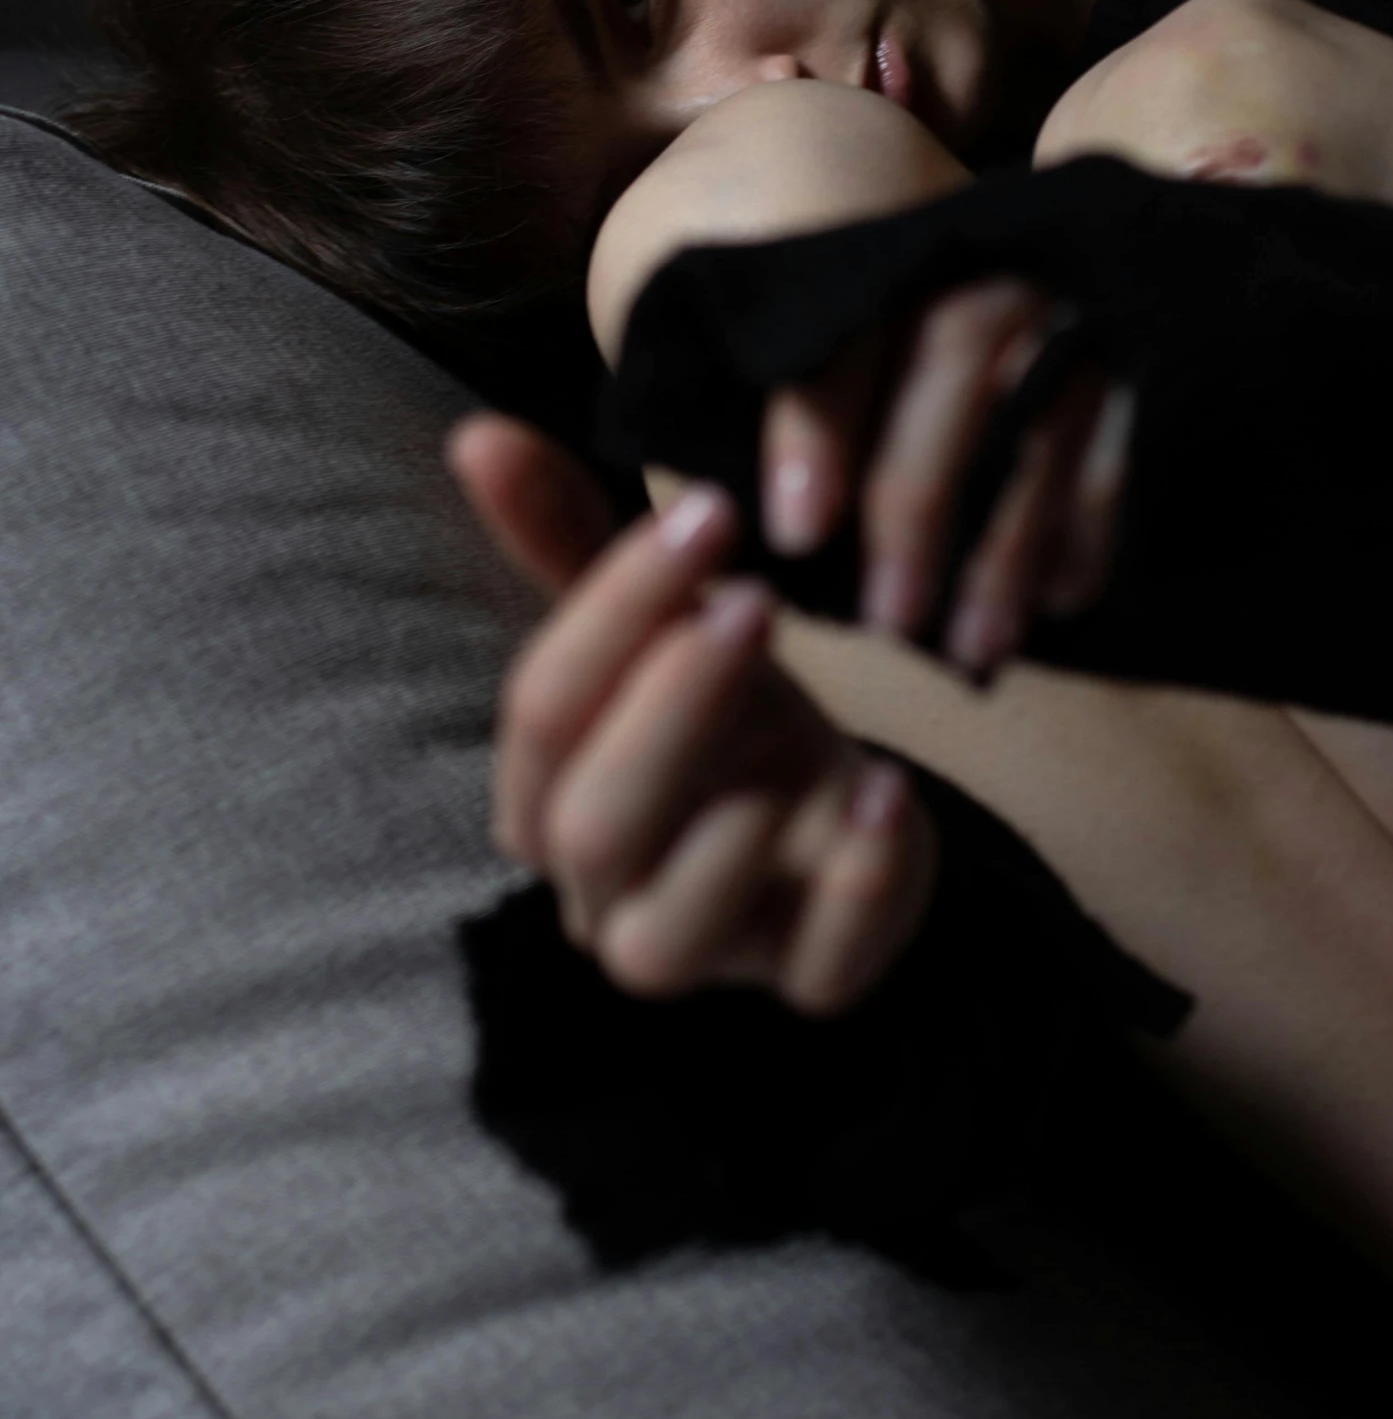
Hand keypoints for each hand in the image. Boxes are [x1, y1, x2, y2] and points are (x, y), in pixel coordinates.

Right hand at [446, 414, 936, 1013]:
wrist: (837, 812)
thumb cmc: (725, 713)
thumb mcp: (664, 623)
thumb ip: (570, 540)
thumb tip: (477, 433)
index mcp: (544, 797)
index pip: (542, 709)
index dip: (615, 610)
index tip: (709, 514)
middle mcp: (598, 891)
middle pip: (592, 822)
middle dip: (670, 709)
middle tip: (754, 604)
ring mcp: (700, 953)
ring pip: (667, 934)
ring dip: (737, 830)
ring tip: (819, 731)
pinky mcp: (805, 985)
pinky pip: (817, 973)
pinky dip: (858, 884)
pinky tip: (890, 795)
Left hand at [758, 277, 1133, 679]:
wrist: (1014, 267)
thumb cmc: (884, 352)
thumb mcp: (821, 342)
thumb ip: (786, 407)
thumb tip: (746, 528)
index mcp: (887, 257)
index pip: (843, 329)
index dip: (816, 430)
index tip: (796, 535)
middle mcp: (983, 263)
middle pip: (953, 357)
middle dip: (917, 499)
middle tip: (890, 619)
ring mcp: (1069, 309)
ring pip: (1040, 416)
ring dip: (1007, 546)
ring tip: (975, 647)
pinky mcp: (1138, 361)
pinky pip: (1120, 447)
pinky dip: (1090, 529)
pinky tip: (1060, 602)